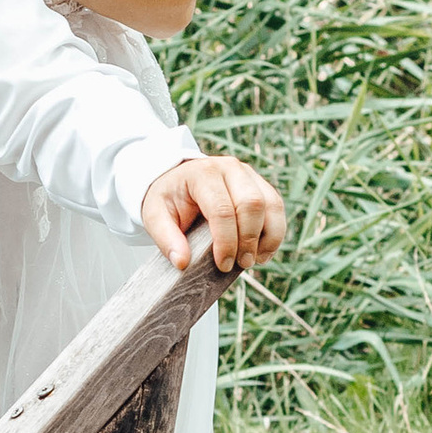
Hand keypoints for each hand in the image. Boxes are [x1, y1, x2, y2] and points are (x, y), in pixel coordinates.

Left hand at [140, 153, 284, 274]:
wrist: (178, 180)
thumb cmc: (168, 199)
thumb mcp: (154, 216)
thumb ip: (165, 238)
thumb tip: (182, 263)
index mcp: (203, 173)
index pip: (222, 209)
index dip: (226, 241)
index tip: (223, 264)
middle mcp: (229, 168)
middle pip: (252, 204)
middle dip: (249, 240)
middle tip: (240, 264)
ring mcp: (248, 174)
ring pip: (271, 204)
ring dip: (268, 237)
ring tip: (254, 260)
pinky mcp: (260, 184)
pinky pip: (277, 207)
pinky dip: (275, 232)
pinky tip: (263, 252)